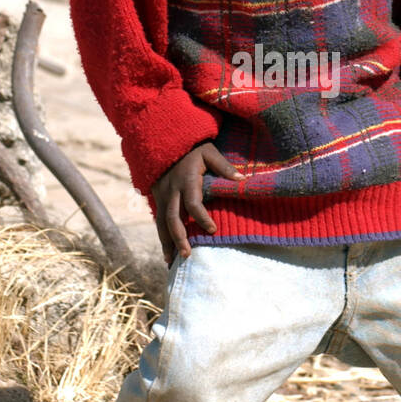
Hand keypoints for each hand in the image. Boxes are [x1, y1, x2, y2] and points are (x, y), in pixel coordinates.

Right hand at [151, 142, 237, 262]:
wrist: (165, 141)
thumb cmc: (193, 148)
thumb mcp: (210, 152)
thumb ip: (225, 167)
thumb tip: (243, 180)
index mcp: (187, 180)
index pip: (193, 203)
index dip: (202, 217)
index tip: (213, 230)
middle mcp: (172, 190)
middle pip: (173, 218)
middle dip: (179, 237)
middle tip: (187, 255)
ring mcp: (163, 195)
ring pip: (162, 222)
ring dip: (167, 242)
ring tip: (171, 261)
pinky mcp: (157, 198)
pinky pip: (159, 220)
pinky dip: (162, 237)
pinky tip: (167, 253)